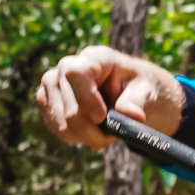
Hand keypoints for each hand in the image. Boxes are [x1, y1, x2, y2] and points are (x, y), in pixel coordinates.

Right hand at [35, 46, 185, 148]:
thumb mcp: (147, 91)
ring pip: (61, 121)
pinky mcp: (47, 100)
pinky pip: (56, 128)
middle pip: (69, 107)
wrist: (131, 93)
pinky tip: (91, 131)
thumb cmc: (140, 87)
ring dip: (85, 136)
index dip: (86, 99)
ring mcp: (52, 83)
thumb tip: (131, 115)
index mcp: (95, 57)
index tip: (102, 118)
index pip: (75, 74)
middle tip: (113, 135)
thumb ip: (137, 101)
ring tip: (105, 133)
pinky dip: (75, 137)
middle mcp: (67, 66)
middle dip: (93, 130)